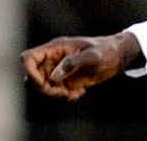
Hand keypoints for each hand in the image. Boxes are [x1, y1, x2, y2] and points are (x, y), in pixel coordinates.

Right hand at [21, 32, 139, 99]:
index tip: (43, 82)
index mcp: (56, 48)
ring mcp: (58, 71)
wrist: (118, 55)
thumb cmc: (107, 50)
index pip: (28, 58)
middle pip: (32, 78)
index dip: (29, 71)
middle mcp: (53, 60)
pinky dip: (64, 97)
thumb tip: (53, 76)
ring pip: (42, 88)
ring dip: (54, 95)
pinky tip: (79, 93)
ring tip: (72, 94)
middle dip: (43, 89)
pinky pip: (55, 93)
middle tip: (62, 92)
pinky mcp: (65, 81)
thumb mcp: (94, 55)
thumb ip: (73, 62)